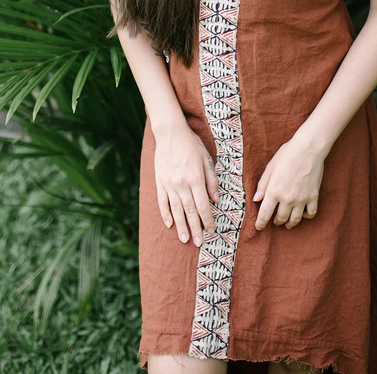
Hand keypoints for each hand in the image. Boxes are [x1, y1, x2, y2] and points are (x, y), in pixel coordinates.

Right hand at [154, 122, 219, 246]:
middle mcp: (182, 184)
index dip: (207, 219)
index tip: (211, 230)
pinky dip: (165, 214)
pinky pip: (162, 202)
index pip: (203, 205)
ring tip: (184, 239)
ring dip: (181, 226)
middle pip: (189, 211)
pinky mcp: (159, 182)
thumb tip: (216, 199)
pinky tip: (169, 224)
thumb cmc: (191, 144)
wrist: (170, 133)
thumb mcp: (206, 158)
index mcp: (195, 178)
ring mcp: (169, 184)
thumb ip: (211, 179)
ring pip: (175, 209)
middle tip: (198, 243)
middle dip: (195, 228)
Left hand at [254, 133, 325, 230]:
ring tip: (287, 223)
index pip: (265, 214)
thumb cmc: (287, 154)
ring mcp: (301, 199)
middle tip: (274, 221)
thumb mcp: (270, 167)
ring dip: (289, 223)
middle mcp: (287, 198)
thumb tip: (256, 199)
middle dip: (276, 222)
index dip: (260, 223)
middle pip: (280, 218)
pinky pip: (310, 214)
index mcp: (274, 191)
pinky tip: (302, 214)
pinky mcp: (313, 197)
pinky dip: (306, 217)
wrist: (309, 149)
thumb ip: (263, 184)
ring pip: (294, 220)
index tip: (259, 228)